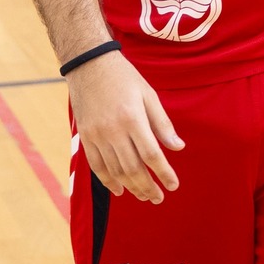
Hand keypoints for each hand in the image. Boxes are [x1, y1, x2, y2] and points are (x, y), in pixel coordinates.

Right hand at [67, 51, 183, 203]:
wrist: (89, 65)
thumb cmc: (124, 77)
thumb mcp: (148, 94)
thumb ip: (162, 123)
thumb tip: (178, 147)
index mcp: (132, 118)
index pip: (151, 154)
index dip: (163, 173)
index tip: (173, 185)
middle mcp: (113, 130)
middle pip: (133, 168)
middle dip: (148, 187)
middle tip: (159, 198)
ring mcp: (97, 136)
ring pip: (115, 171)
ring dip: (131, 187)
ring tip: (144, 196)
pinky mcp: (85, 138)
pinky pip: (97, 166)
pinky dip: (108, 181)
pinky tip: (120, 190)